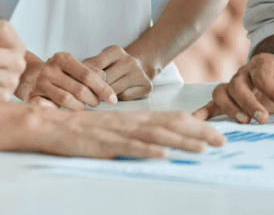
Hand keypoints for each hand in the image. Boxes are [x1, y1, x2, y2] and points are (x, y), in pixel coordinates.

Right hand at [22, 51, 117, 109]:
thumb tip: (105, 78)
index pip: (88, 75)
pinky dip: (59, 111)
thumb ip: (90, 72)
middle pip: (79, 89)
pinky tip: (64, 112)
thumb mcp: (72, 67)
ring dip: (80, 107)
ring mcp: (40, 83)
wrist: (28, 76)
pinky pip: (49, 108)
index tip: (114, 99)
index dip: (103, 88)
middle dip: (93, 99)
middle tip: (97, 103)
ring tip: (83, 106)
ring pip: (67, 100)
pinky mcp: (32, 97)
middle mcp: (50, 69)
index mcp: (63, 58)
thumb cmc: (59, 73)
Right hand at [45, 110, 225, 157]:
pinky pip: (130, 147)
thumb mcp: (116, 130)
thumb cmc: (84, 130)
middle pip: (172, 124)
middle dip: (199, 133)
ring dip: (181, 143)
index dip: (197, 125)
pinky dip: (148, 151)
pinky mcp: (105, 144)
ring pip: (156, 136)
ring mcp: (120, 132)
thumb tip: (164, 146)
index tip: (217, 134)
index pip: (174, 118)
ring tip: (202, 149)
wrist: (51, 124)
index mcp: (137, 118)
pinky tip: (162, 155)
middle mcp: (132, 122)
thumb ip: (138, 135)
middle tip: (222, 141)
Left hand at [83, 45, 153, 100]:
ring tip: (98, 96)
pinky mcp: (146, 85)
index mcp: (115, 51)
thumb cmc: (114, 65)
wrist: (141, 65)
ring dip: (104, 95)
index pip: (94, 66)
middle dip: (93, 89)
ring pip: (114, 90)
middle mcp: (129, 60)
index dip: (84, 78)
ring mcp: (139, 73)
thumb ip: (88, 67)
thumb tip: (72, 78)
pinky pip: (124, 97)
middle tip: (86, 95)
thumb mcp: (101, 60)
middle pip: (104, 81)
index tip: (77, 84)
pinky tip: (114, 96)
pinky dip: (117, 98)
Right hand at [192, 53, 273, 123]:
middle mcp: (244, 72)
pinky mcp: (228, 98)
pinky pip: (211, 103)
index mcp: (262, 63)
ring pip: (222, 92)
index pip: (263, 76)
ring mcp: (233, 84)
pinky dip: (203, 112)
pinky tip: (197, 122)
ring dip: (230, 108)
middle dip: (250, 103)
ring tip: (245, 122)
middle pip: (239, 85)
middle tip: (264, 119)